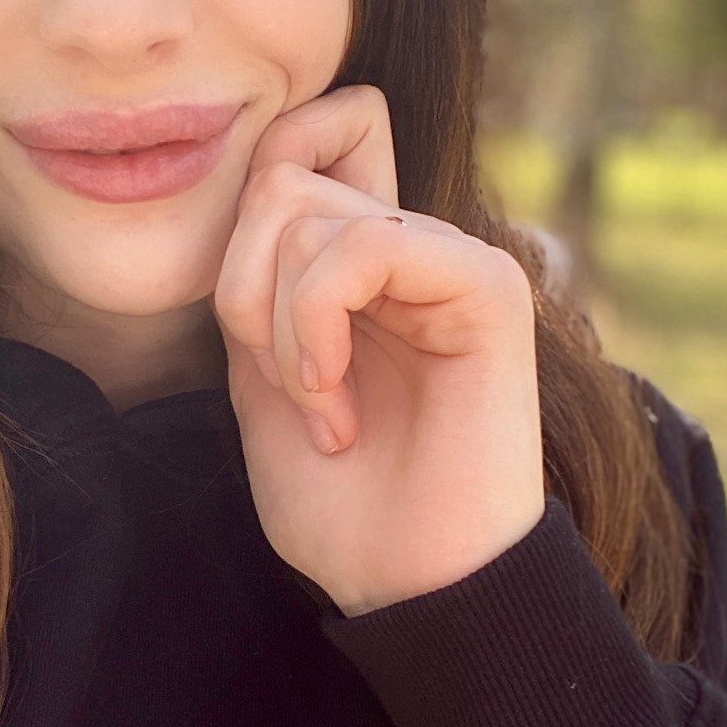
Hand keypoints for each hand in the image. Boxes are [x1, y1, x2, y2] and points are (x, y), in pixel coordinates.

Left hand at [210, 84, 545, 615]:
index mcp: (362, 263)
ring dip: (279, 328)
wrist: (411, 589)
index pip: (306, 136)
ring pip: (303, 211)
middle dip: (242, 288)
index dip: (255, 180)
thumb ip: (260, 282)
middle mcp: (411, 246)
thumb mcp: (264, 378)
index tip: (241, 316)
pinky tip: (334, 404)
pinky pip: (365, 245)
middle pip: (280, 175)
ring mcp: (451, 259)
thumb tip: (260, 183)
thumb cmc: (343, 505)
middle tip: (285, 385)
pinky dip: (317, 325)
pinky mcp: (485, 284)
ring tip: (320, 413)